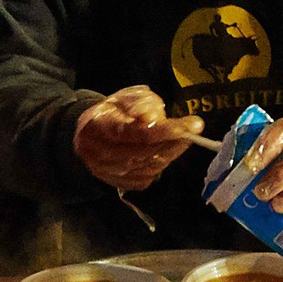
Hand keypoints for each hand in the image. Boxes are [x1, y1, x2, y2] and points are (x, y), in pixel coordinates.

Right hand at [73, 86, 203, 192]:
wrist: (89, 133)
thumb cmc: (113, 112)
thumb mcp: (127, 97)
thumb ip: (143, 104)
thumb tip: (154, 119)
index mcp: (98, 125)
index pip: (136, 132)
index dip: (165, 130)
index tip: (191, 125)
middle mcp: (98, 152)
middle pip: (145, 152)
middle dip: (173, 141)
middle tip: (193, 129)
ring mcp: (107, 171)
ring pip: (148, 167)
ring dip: (170, 152)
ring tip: (181, 137)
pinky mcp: (117, 183)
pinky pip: (147, 177)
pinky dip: (160, 164)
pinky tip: (163, 150)